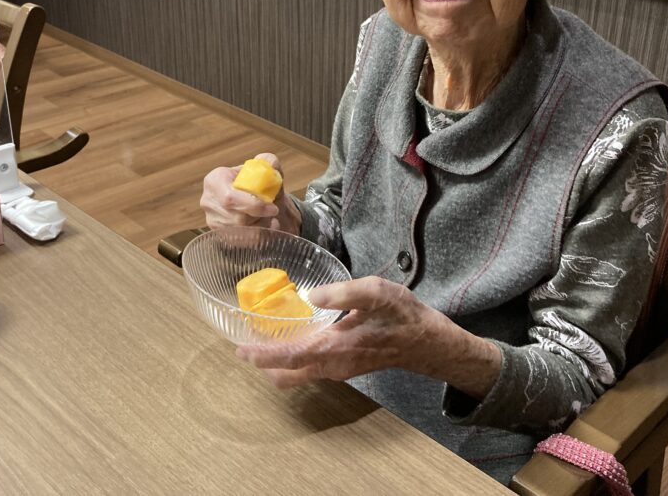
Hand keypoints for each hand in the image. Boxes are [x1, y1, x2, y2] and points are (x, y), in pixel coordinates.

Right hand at [200, 153, 300, 233]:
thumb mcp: (266, 169)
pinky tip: (266, 227)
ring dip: (260, 226)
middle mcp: (208, 201)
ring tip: (270, 218)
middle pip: (236, 217)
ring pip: (239, 231)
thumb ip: (269, 162)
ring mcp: (211, 220)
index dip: (253, 205)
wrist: (257, 200)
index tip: (272, 207)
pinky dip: (257, 236)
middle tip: (274, 211)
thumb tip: (271, 164)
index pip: (230, 198)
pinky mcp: (219, 234)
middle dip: (259, 216)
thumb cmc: (259, 183)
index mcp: (215, 180)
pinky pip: (240, 241)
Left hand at [236, 276, 500, 398]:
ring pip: (298, 374)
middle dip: (263, 362)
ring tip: (263, 339)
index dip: (262, 354)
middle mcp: (332, 365)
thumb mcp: (378, 293)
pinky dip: (294, 360)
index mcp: (335, 348)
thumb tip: (312, 294)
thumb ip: (345, 292)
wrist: (427, 342)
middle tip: (244, 344)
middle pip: (287, 373)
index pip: (289, 357)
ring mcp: (339, 370)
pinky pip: (310, 369)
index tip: (240, 348)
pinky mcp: (345, 367)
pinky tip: (292, 339)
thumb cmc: (403, 315)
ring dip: (277, 362)